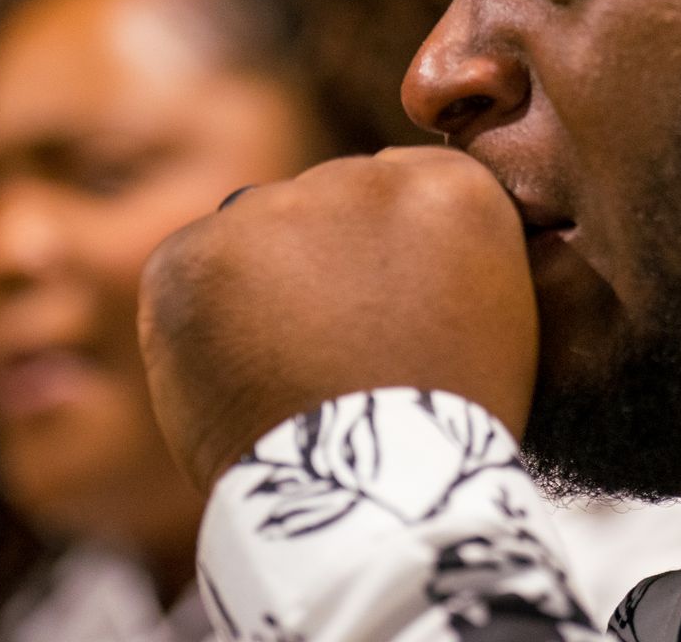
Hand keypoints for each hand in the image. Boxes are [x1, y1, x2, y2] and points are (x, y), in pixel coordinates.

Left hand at [139, 146, 537, 489]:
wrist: (373, 503)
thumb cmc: (441, 432)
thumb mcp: (488, 322)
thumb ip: (445, 256)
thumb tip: (395, 243)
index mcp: (451, 190)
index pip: (404, 188)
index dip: (387, 258)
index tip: (386, 314)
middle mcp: (364, 177)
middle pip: (326, 202)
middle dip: (321, 263)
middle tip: (329, 352)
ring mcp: (273, 209)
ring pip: (256, 231)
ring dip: (261, 285)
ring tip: (283, 373)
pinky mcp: (195, 253)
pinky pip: (191, 269)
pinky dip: (199, 318)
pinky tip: (235, 374)